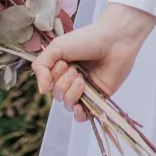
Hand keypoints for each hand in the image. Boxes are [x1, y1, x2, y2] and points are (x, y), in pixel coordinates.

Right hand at [34, 1, 155, 121]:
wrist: (115, 40)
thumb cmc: (87, 39)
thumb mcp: (56, 47)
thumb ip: (41, 67)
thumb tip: (42, 91)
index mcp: (61, 68)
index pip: (48, 84)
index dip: (53, 76)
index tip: (63, 63)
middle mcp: (71, 80)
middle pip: (57, 95)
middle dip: (63, 83)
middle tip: (75, 69)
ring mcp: (85, 90)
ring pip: (68, 105)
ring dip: (72, 93)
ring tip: (82, 79)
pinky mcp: (98, 98)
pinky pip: (83, 116)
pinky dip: (78, 114)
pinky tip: (79, 106)